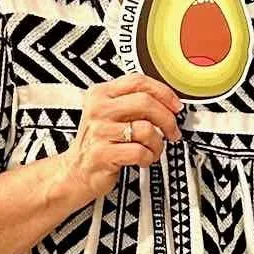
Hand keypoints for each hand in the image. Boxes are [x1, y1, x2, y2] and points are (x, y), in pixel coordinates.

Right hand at [58, 74, 181, 201]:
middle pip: (145, 102)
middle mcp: (99, 109)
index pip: (138, 81)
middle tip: (172, 131)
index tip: (176, 106)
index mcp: (101, 94)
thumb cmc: (99, 141)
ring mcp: (99, 131)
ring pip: (146, 129)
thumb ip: (135, 103)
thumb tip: (170, 104)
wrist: (76, 171)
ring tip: (153, 149)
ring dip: (158, 144)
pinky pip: (139, 152)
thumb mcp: (111, 114)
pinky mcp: (102, 154)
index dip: (163, 92)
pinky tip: (143, 159)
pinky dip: (148, 157)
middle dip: (167, 119)